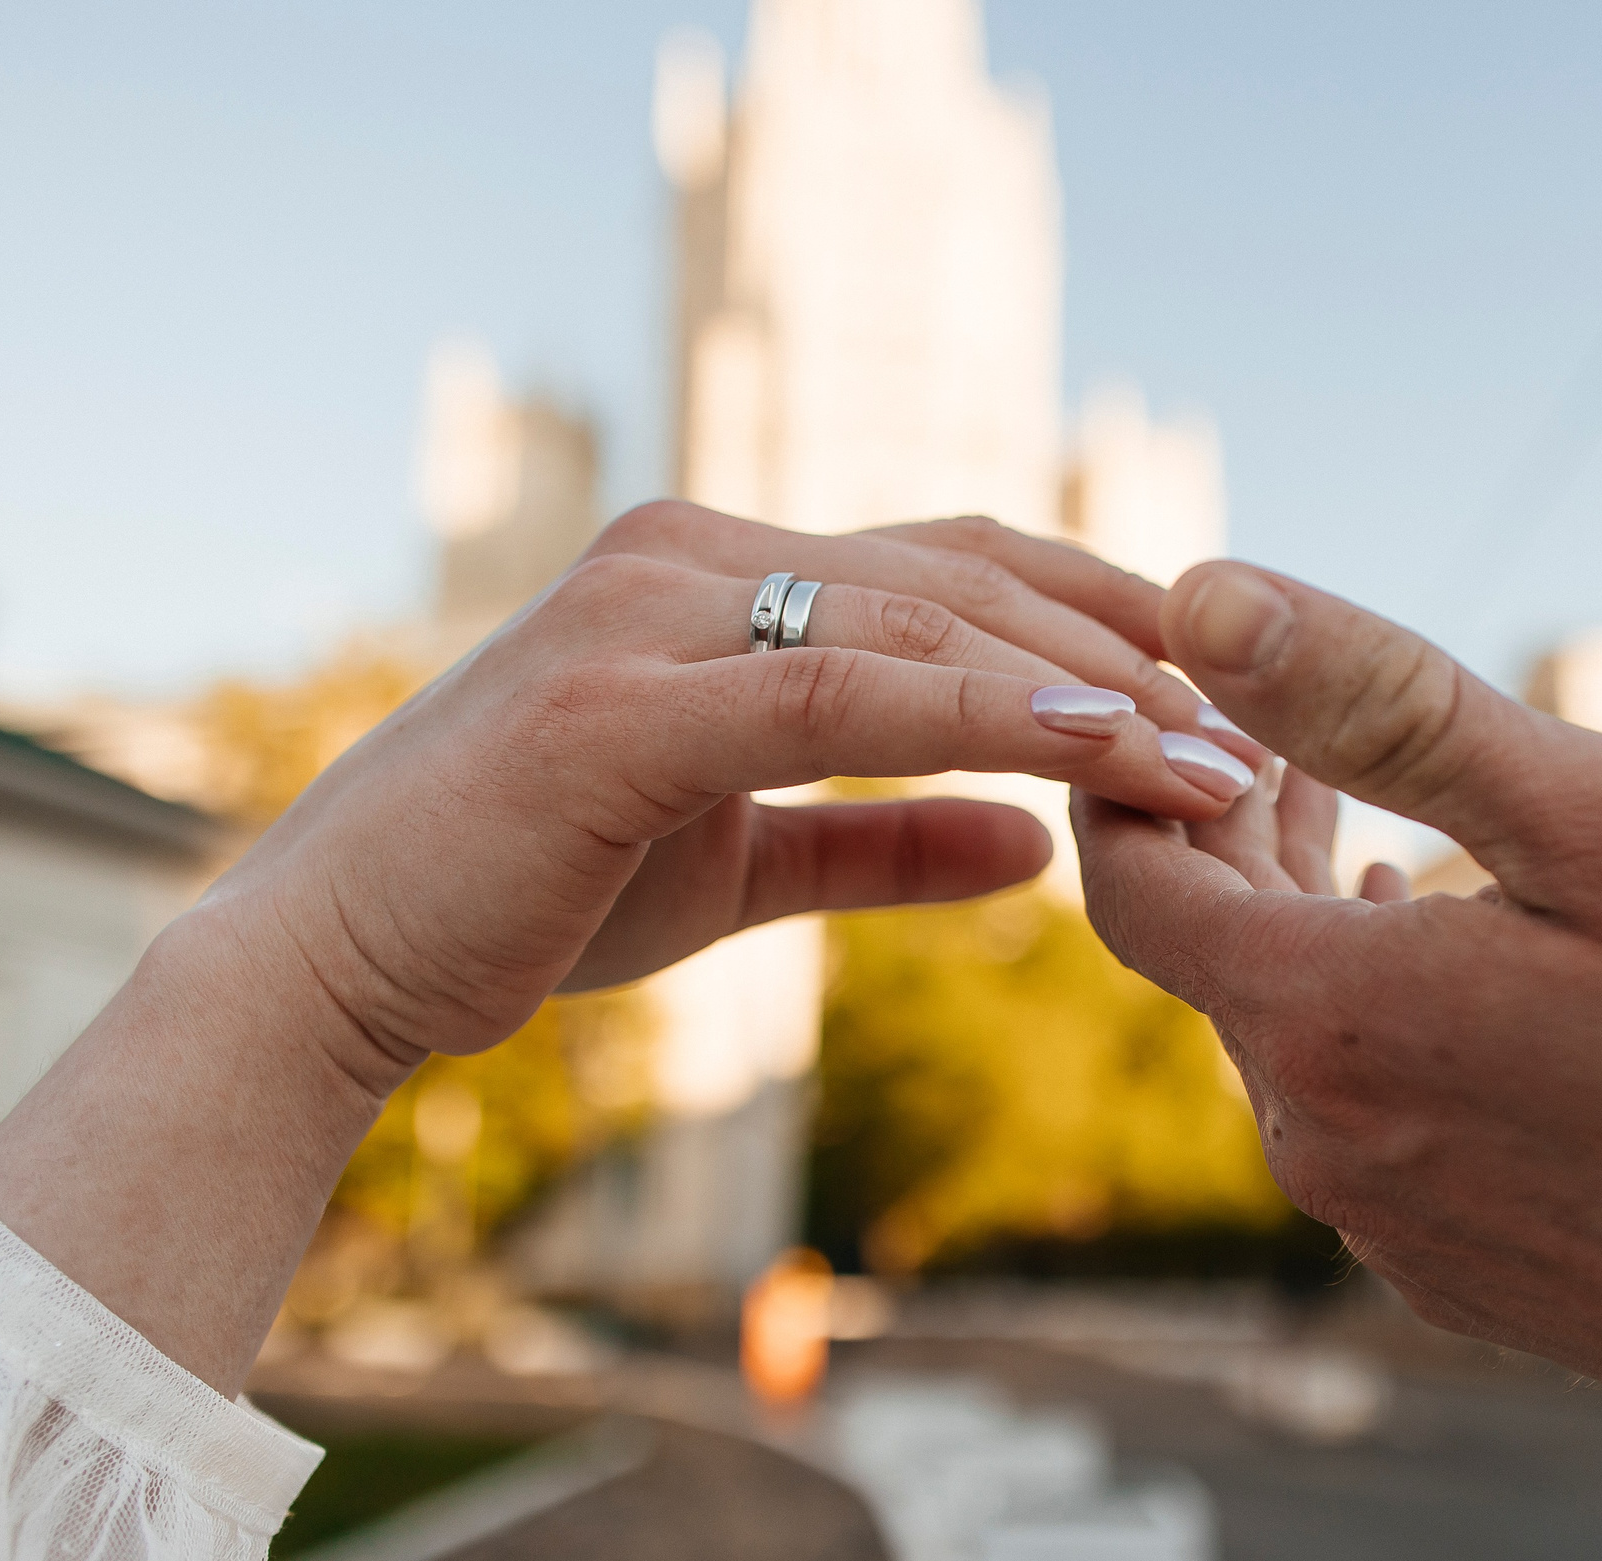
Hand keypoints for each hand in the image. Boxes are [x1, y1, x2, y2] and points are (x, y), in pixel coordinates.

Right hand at [239, 503, 1263, 1052]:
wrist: (336, 964)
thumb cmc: (530, 896)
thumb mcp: (745, 863)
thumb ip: (892, 838)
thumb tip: (1041, 840)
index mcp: (720, 575)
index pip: (956, 566)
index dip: (1101, 623)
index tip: (1224, 697)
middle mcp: (690, 555)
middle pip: (967, 574)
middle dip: (1130, 652)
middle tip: (1265, 729)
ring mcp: (650, 610)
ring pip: (924, 618)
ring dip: (1089, 687)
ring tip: (1219, 762)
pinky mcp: (621, 700)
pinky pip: (841, 689)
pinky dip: (980, 715)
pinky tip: (1094, 752)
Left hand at [1078, 557, 1601, 1396]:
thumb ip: (1387, 709)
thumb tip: (1204, 601)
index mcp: (1329, 1025)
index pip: (1133, 889)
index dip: (1143, 782)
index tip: (1199, 709)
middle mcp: (1324, 1147)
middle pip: (1216, 963)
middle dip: (1241, 840)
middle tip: (1302, 741)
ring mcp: (1390, 1227)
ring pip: (1296, 1045)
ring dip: (1316, 932)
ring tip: (1381, 839)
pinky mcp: (1459, 1275)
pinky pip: (1370, 1126)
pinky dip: (1383, 1028)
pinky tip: (1461, 974)